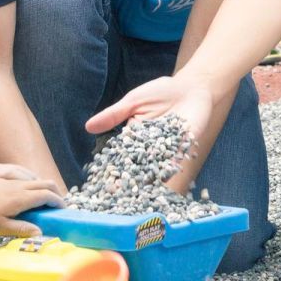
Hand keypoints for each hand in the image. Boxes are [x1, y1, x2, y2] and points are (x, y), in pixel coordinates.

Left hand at [0, 169, 64, 236]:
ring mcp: (12, 181)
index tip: (63, 210)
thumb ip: (21, 229)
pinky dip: (34, 185)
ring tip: (45, 202)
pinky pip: (26, 179)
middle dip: (56, 192)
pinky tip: (28, 194)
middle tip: (58, 205)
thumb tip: (40, 232)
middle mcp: (20, 186)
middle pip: (45, 183)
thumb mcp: (0, 228)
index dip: (58, 202)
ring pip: (36, 180)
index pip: (48, 196)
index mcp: (22, 198)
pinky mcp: (4, 180)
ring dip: (45, 188)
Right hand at [85, 75, 213, 189]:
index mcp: (133, 136)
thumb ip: (114, 115)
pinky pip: (174, 161)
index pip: (120, 154)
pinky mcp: (182, 149)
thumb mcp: (134, 101)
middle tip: (116, 193)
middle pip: (136, 165)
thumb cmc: (161, 91)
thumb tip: (88, 126)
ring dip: (146, 179)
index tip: (101, 181)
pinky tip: (162, 178)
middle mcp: (148, 147)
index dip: (111, 167)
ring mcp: (165, 149)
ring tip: (136, 192)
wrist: (191, 88)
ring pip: (153, 167)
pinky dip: (168, 170)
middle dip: (127, 178)